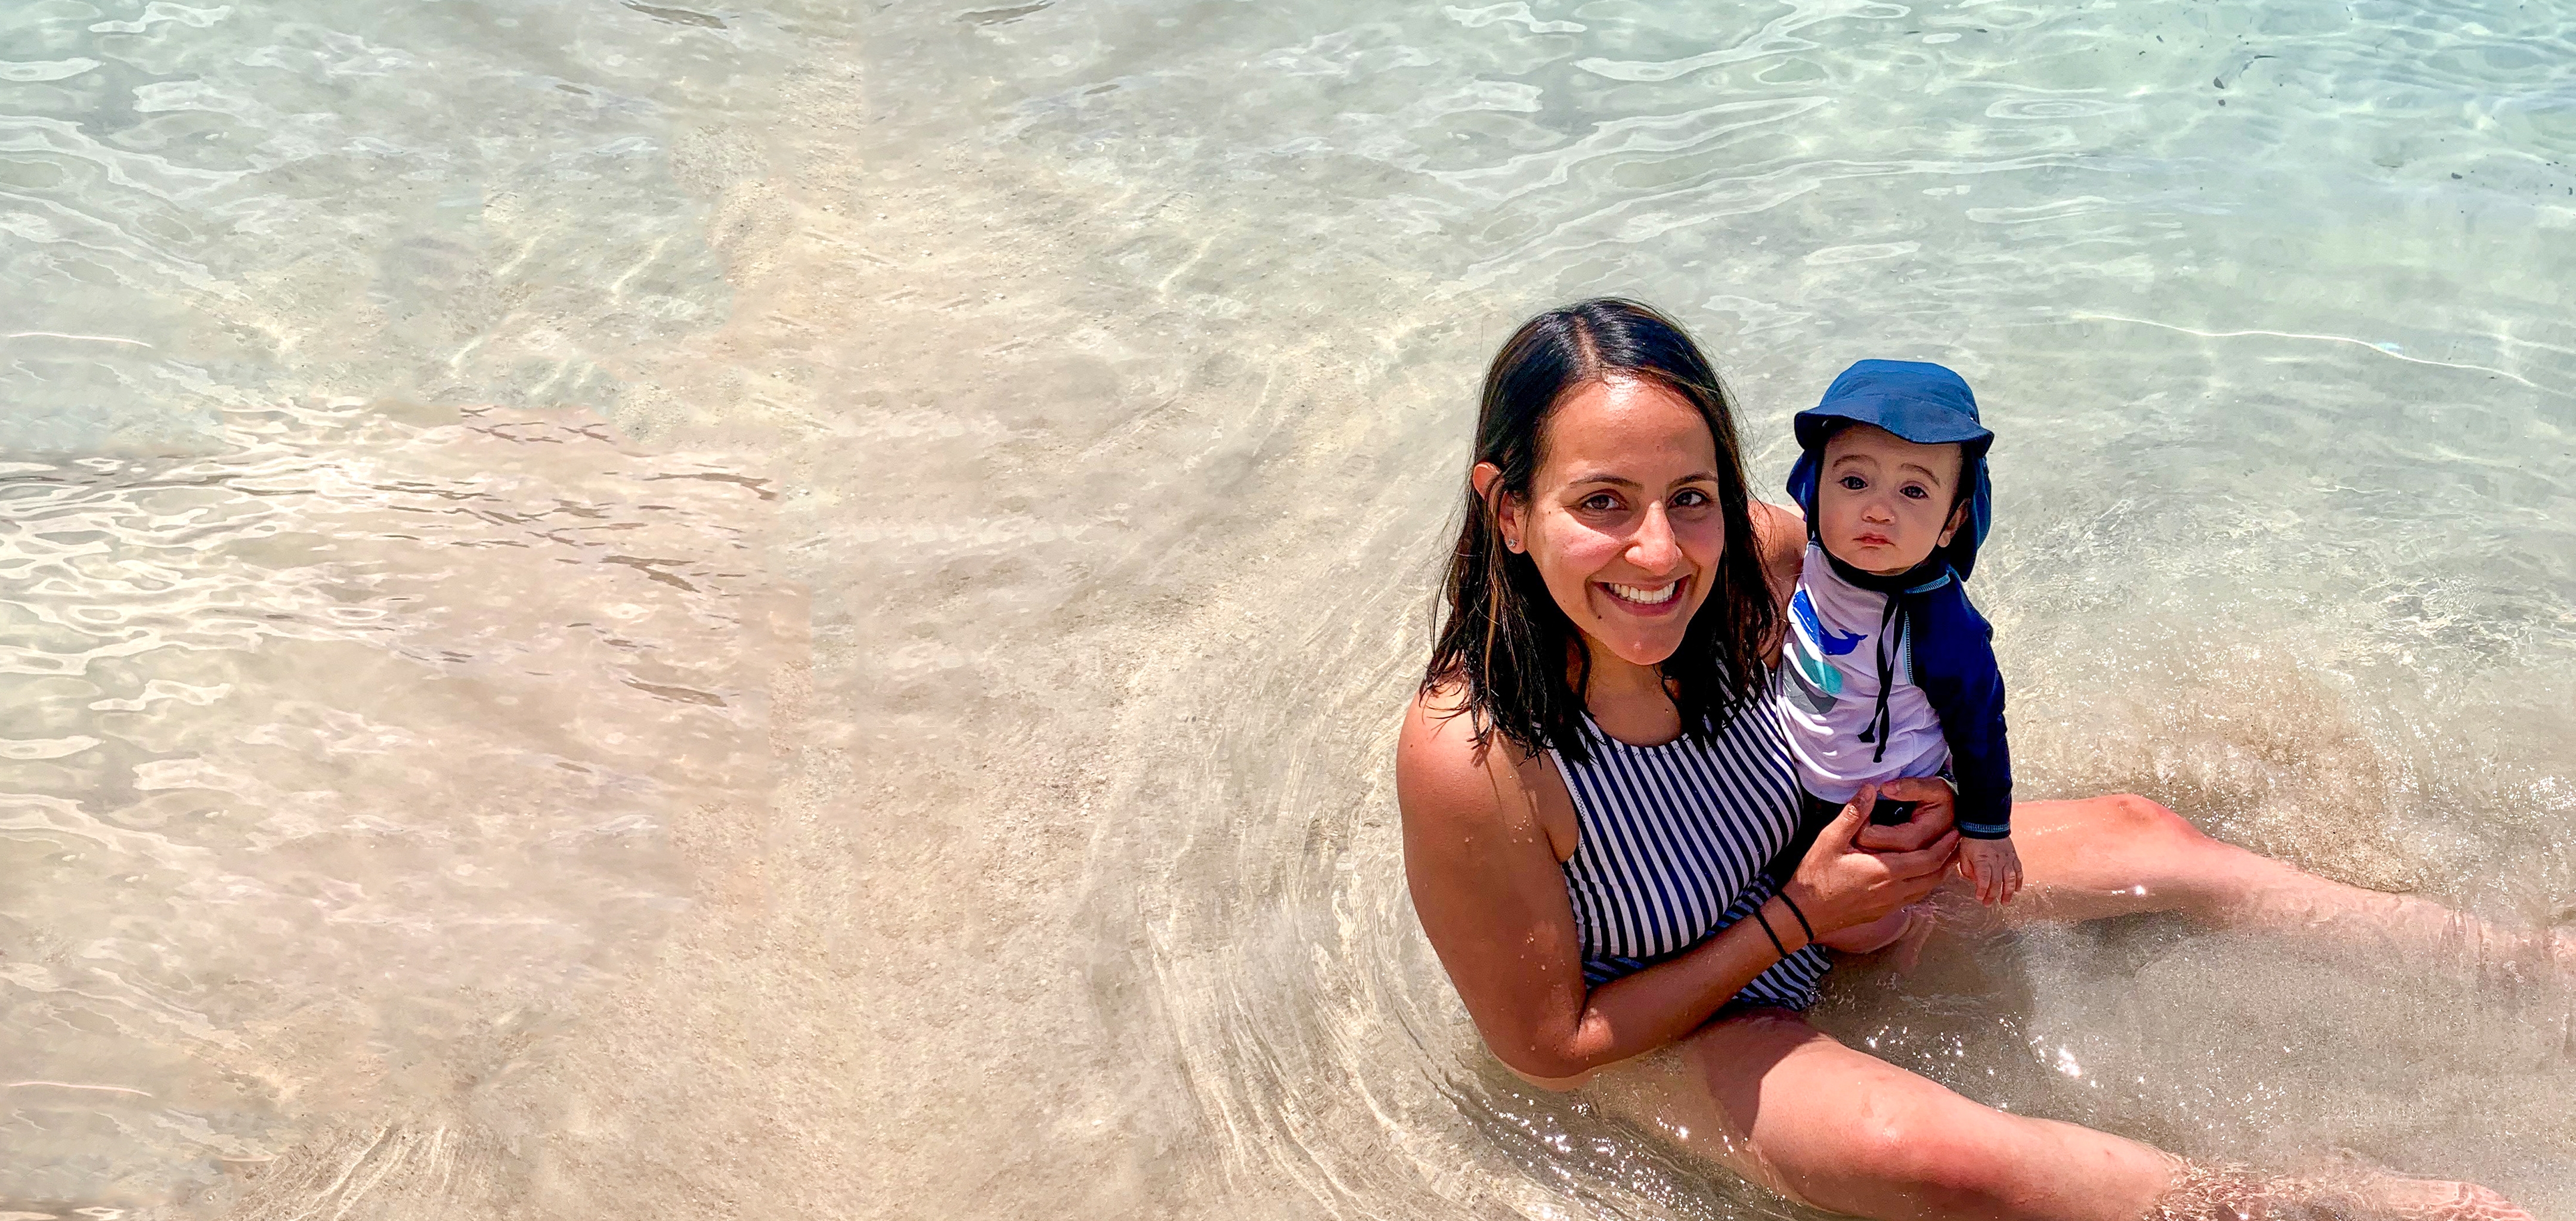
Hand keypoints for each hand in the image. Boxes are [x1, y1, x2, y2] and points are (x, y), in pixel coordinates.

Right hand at [1781, 783, 1959, 937]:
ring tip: (1946, 856)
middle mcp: (1894, 890)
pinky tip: (1921, 874)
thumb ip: (1853, 814)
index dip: (1945, 845)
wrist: (1804, 914)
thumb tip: (1870, 789)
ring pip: (1927, 889)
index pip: (1927, 859)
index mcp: (1885, 871)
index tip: (1957, 830)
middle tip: (1958, 841)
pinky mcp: (1884, 911)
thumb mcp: (1830, 840)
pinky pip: (1914, 896)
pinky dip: (1925, 883)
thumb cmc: (1816, 876)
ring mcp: (1890, 904)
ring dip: (1939, 872)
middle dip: (1949, 858)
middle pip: (1934, 876)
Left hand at [1957, 836, 2022, 904]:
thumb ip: (1967, 869)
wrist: (1987, 822)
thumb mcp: (1963, 853)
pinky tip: (2017, 890)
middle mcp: (1996, 861)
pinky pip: (2018, 871)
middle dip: (1992, 895)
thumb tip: (1975, 882)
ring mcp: (2007, 859)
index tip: (1979, 898)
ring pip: (2010, 879)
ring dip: (2008, 893)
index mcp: (1982, 859)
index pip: (1983, 879)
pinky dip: (2019, 881)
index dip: (1982, 890)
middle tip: (1988, 904)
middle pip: (1997, 882)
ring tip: (2005, 902)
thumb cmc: (1972, 839)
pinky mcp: (2013, 856)